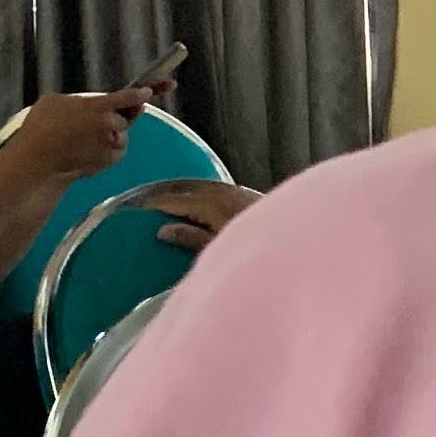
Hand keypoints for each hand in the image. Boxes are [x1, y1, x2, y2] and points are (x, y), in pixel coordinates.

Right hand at [0, 87, 150, 191]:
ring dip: (108, 136)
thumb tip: (88, 104)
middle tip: (91, 125)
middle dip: (113, 120)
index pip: (129, 96)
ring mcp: (112, 143)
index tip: (148, 91)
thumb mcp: (55, 101)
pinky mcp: (110, 159)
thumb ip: (80, 101)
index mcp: (98, 106)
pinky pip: (116, 152)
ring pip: (120, 136)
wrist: (37, 158)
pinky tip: (86, 151)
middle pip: (123, 119)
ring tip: (81, 141)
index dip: (141, 93)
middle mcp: (110, 123)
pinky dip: (106, 151)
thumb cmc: (41, 127)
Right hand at [134, 178, 259, 251]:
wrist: (300, 238)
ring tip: (164, 199)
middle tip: (144, 202)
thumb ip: (191, 238)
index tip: (135, 209)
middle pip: (186, 189)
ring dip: (182, 191)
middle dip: (165, 194)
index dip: (154, 204)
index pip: (174, 200)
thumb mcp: (219, 249)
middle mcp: (223, 192)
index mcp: (211, 204)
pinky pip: (215, 189)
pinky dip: (199, 192)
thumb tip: (163, 230)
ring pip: (201, 186)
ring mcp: (237, 192)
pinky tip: (196, 201)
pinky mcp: (248, 195)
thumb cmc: (256, 250)